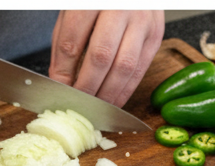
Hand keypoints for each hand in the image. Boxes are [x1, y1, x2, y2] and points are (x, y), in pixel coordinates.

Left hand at [49, 10, 163, 107]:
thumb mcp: (74, 6)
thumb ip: (66, 39)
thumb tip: (60, 78)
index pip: (73, 40)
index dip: (64, 69)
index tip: (58, 86)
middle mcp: (120, 8)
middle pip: (101, 56)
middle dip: (87, 86)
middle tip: (77, 103)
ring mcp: (142, 22)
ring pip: (124, 68)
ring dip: (108, 93)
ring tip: (96, 107)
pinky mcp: (155, 36)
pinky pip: (141, 70)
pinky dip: (126, 90)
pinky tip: (114, 101)